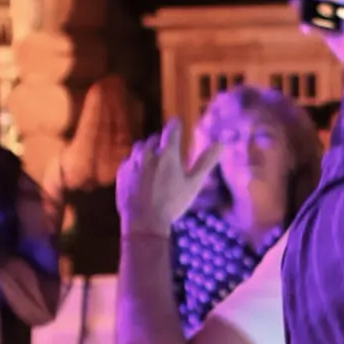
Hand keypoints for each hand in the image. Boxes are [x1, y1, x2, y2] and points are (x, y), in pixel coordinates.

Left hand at [116, 121, 213, 237]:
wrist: (144, 221)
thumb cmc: (173, 203)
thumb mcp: (194, 183)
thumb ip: (207, 162)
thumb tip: (222, 143)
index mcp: (167, 154)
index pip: (172, 130)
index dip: (176, 125)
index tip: (177, 122)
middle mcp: (148, 154)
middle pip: (153, 139)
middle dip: (160, 140)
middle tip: (165, 145)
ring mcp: (133, 163)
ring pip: (139, 148)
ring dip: (146, 149)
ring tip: (152, 157)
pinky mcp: (122, 174)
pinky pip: (128, 162)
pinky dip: (135, 163)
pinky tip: (139, 172)